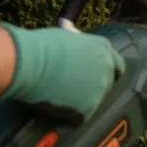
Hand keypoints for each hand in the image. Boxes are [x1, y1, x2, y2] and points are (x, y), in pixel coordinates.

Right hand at [0, 24, 126, 120]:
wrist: (30, 63)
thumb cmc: (41, 47)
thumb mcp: (65, 37)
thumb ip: (76, 43)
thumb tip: (69, 29)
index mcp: (103, 48)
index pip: (116, 64)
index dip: (105, 72)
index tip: (93, 78)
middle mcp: (107, 68)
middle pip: (106, 84)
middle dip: (91, 89)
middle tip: (69, 91)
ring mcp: (100, 89)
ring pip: (92, 102)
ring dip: (78, 103)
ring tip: (56, 98)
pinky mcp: (88, 108)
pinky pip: (79, 117)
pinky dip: (67, 117)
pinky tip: (54, 109)